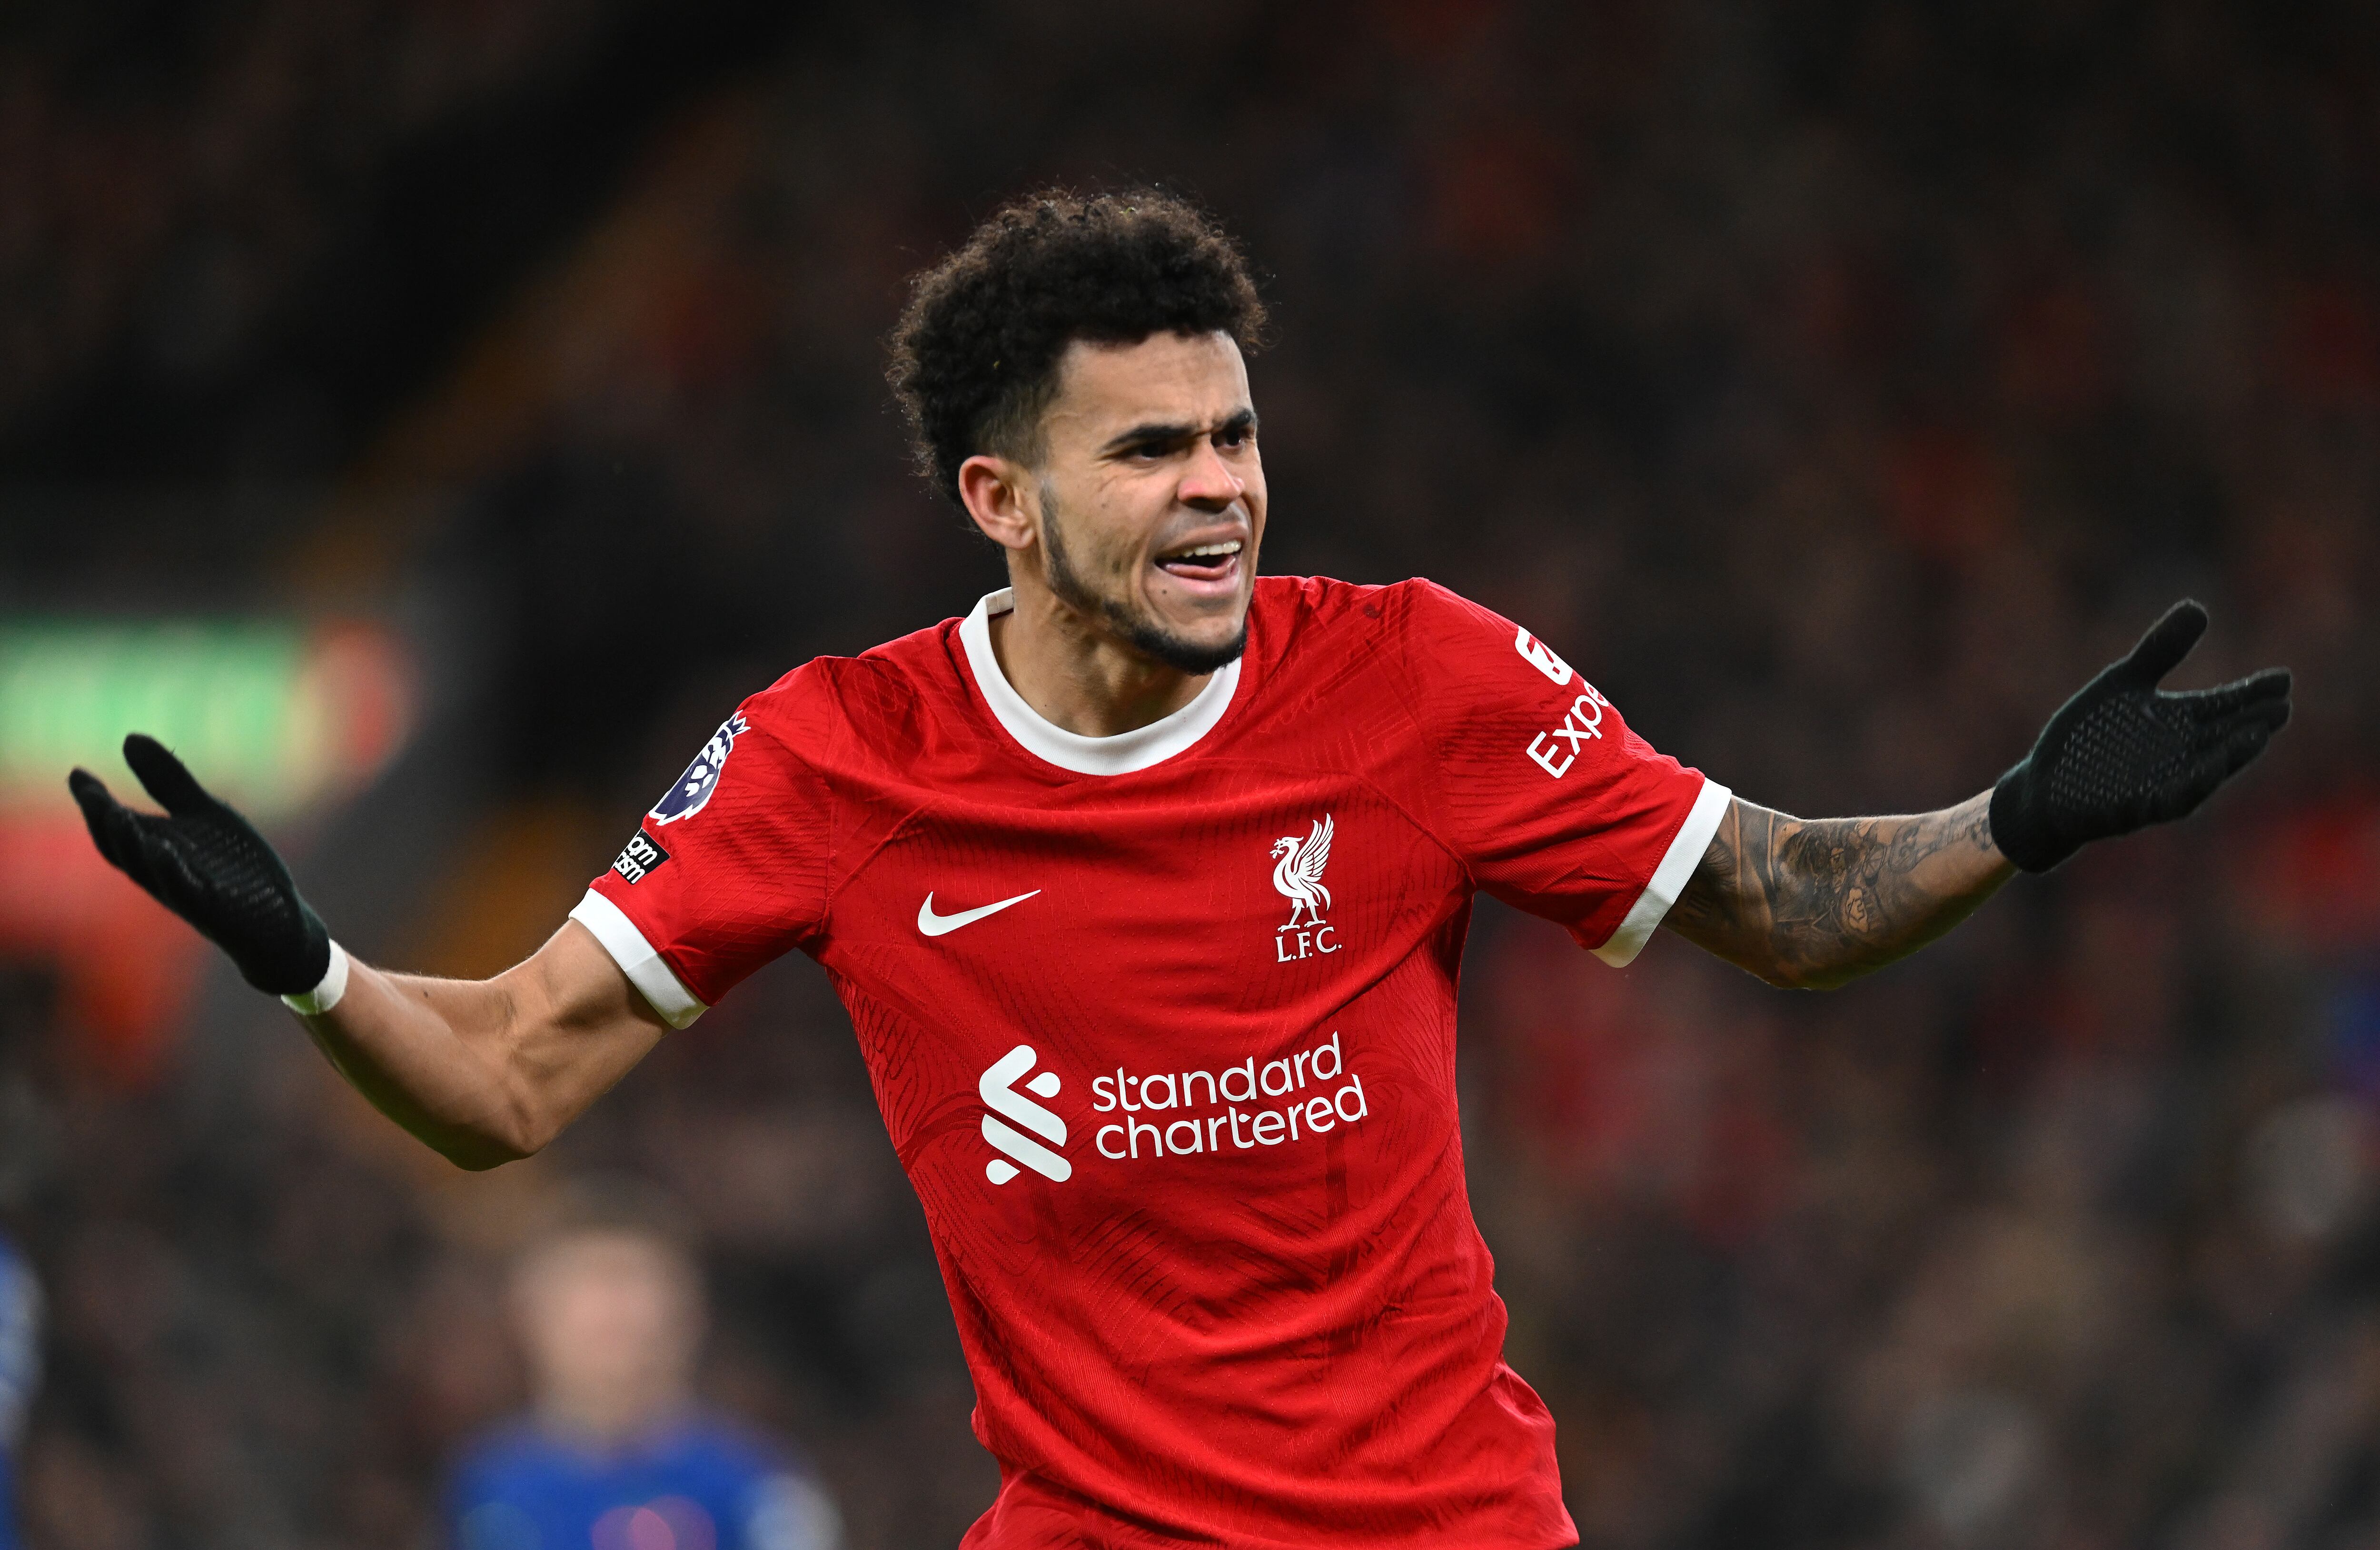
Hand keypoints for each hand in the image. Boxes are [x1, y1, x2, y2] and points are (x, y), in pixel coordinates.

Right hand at [68, 734, 331, 994]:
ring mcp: (185, 894)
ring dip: (132, 844)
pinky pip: (187, 891)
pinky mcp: (213, 910)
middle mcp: (161, 874)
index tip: (77, 774)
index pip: (114, 827)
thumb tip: (128, 738)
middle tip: (89, 792)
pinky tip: (165, 849)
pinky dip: (173, 871)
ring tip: (118, 814)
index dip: (93, 803)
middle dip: (103, 821)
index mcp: (155, 850)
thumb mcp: (206, 815)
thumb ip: (169, 782)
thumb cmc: (236, 869)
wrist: (279, 920)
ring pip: (147, 871)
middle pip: (121, 849)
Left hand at [1988, 601, 2291, 872]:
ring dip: (2229, 758)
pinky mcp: (2131, 811)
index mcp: (2178, 725)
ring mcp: (2158, 786)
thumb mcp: (2122, 685)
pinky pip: (2163, 802)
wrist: (2045, 786)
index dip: (2253, 694)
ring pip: (2202, 775)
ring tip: (2256, 736)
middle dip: (2252, 726)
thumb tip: (2199, 608)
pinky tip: (2203, 770)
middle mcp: (2178, 757)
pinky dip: (2185, 788)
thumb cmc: (2088, 736)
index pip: (2223, 706)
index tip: (2284, 678)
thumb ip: (2160, 652)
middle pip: (2223, 740)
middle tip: (2281, 708)